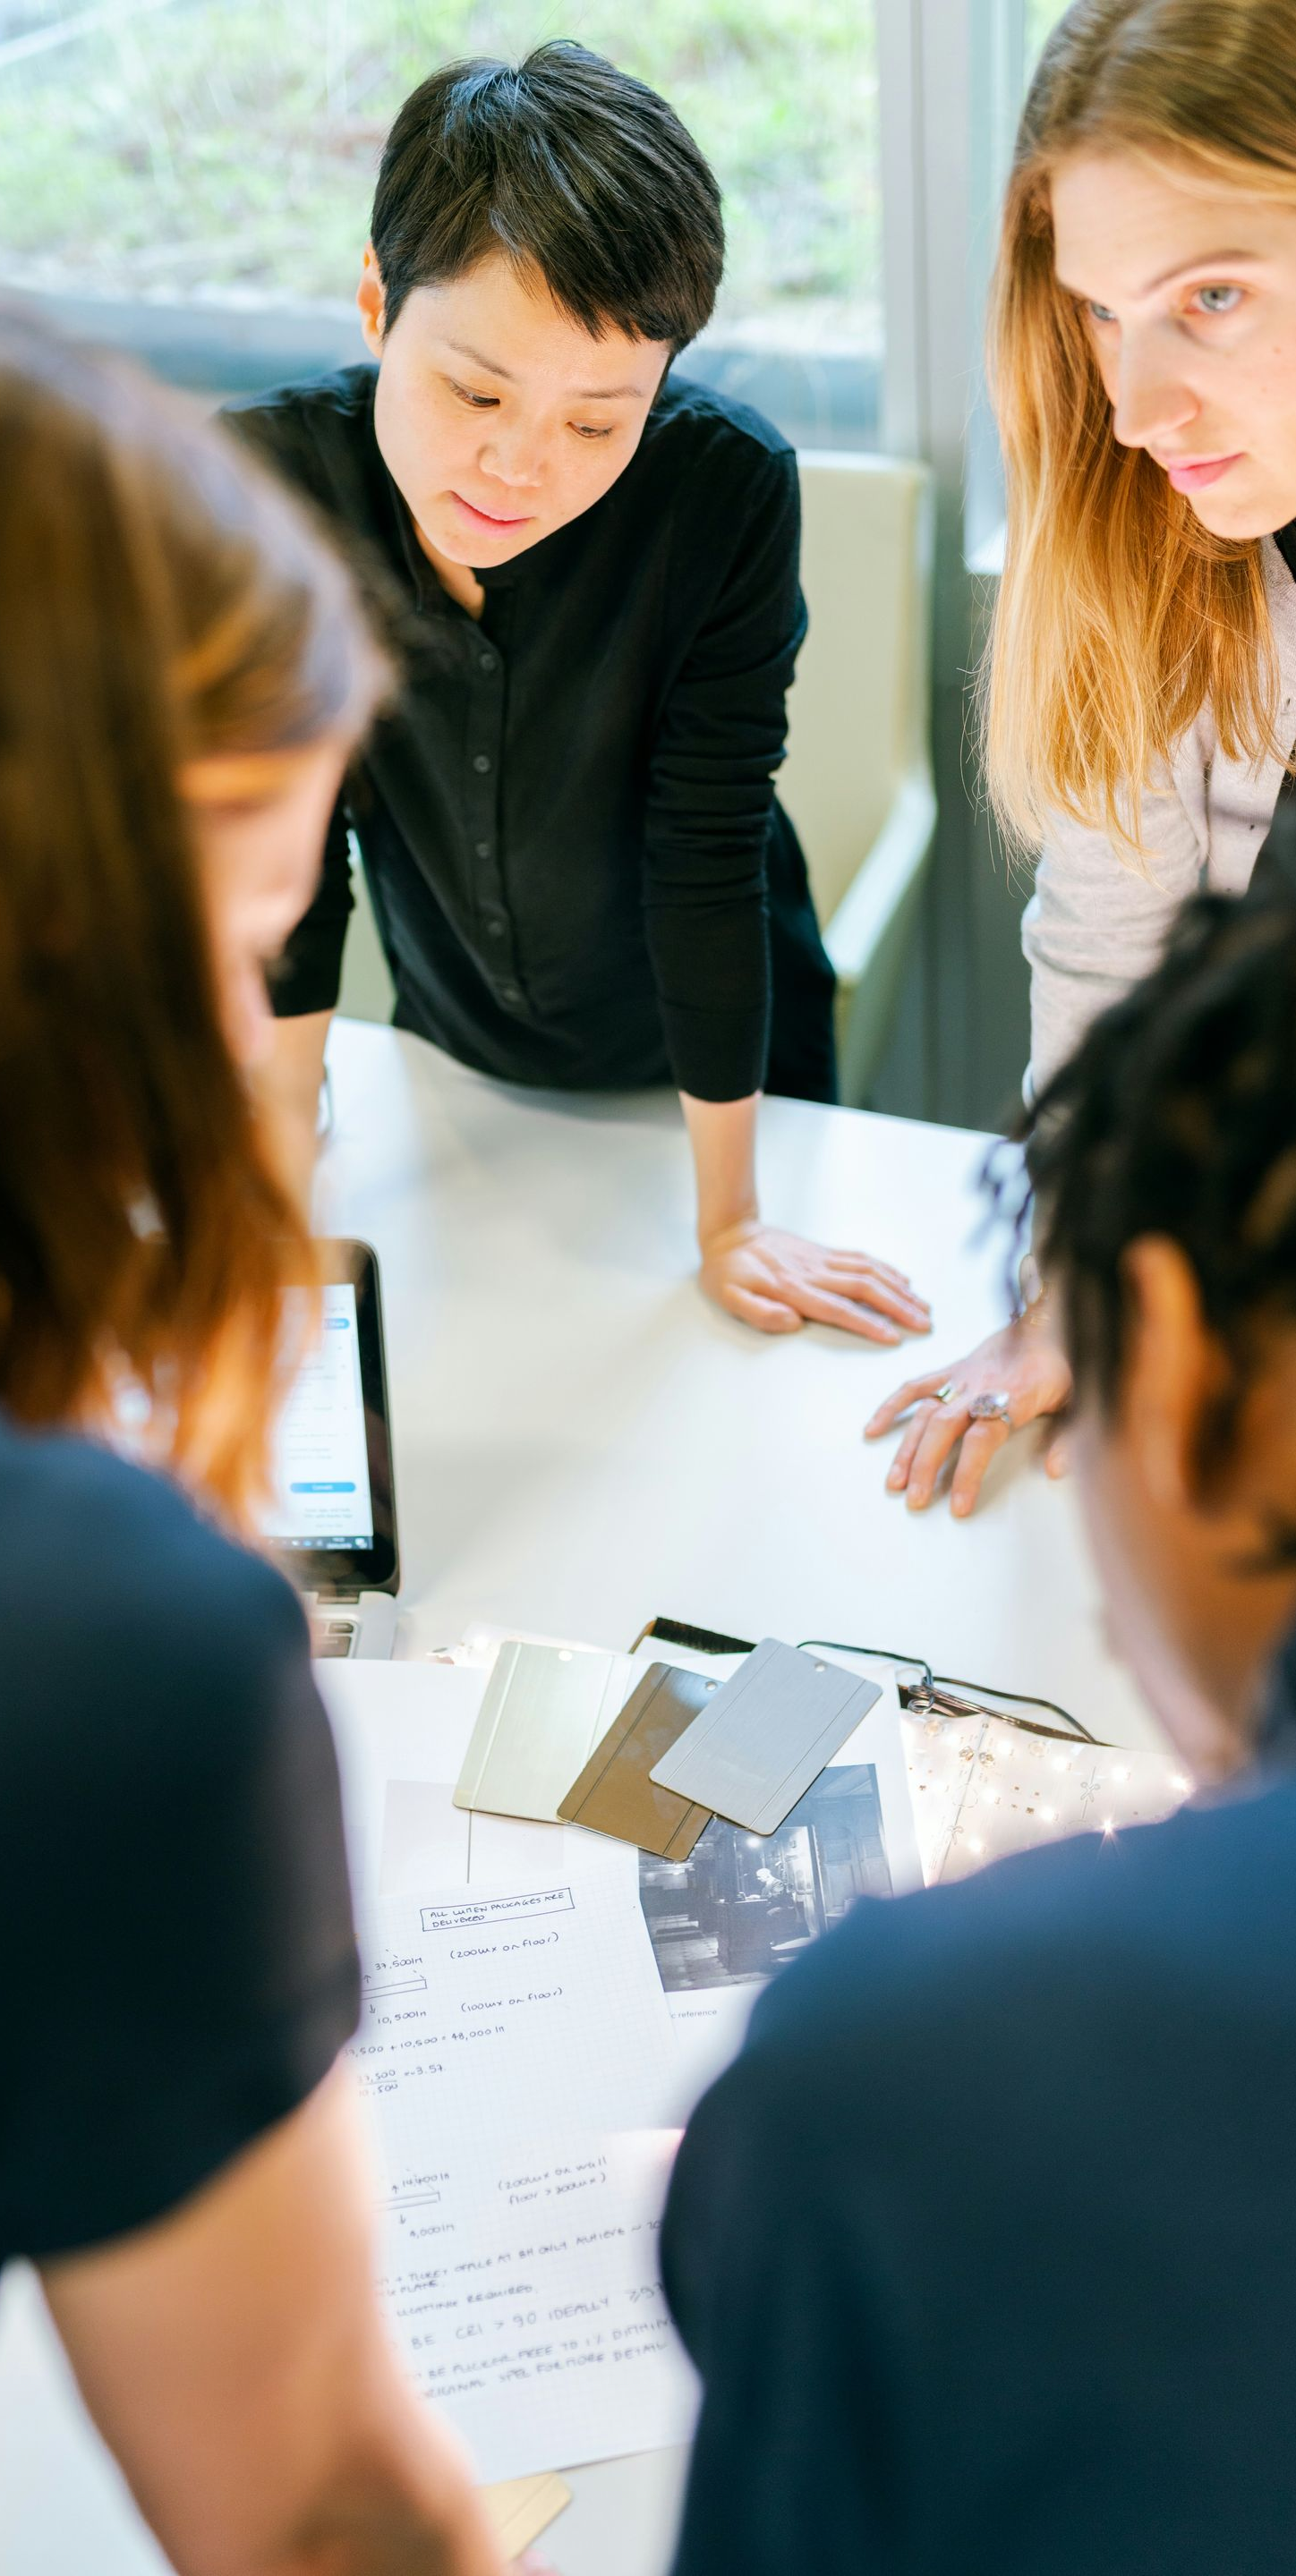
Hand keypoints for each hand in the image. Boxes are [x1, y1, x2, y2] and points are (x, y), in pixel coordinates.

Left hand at [700, 1221, 931, 1342]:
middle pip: (865, 1289)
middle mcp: (813, 1272)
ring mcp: (821, 1260)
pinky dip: (886, 1269)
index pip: (838, 1309)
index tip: (893, 1337)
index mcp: (792, 1289)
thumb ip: (760, 1312)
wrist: (729, 1233)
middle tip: (924, 1324)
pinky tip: (903, 1280)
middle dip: (898, 1307)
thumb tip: (793, 1322)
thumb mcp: (729, 1299)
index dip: (868, 1324)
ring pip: (869, 1272)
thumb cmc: (726, 1273)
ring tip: (923, 1306)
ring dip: (899, 1289)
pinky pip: (861, 1259)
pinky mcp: (824, 1252)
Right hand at [864, 1307, 1072, 1514]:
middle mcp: (980, 1388)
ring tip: (894, 1482)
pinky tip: (873, 1429)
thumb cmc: (1065, 1363)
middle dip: (926, 1465)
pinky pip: (915, 1387)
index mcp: (1013, 1397)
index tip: (958, 1506)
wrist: (1049, 1319)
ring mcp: (961, 1378)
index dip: (967, 1473)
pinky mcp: (951, 1370)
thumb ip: (1068, 1437)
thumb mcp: (1079, 1399)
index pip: (982, 1439)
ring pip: (926, 1413)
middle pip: (944, 1428)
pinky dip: (892, 1406)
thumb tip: (1056, 1471)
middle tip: (915, 1500)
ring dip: (907, 1448)